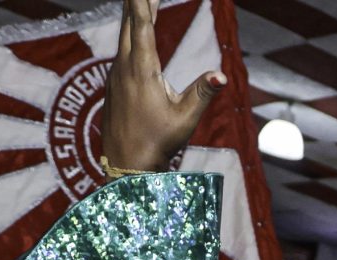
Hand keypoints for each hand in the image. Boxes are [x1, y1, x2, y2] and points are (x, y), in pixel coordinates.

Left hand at [100, 0, 224, 173]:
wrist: (125, 166)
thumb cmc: (157, 143)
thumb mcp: (185, 119)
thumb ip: (202, 92)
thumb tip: (222, 74)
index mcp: (141, 71)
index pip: (142, 26)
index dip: (143, 2)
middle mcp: (124, 68)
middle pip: (130, 23)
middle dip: (138, 2)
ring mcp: (116, 76)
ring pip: (124, 35)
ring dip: (134, 15)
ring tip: (144, 0)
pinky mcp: (114, 85)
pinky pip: (122, 50)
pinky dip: (131, 33)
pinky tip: (136, 32)